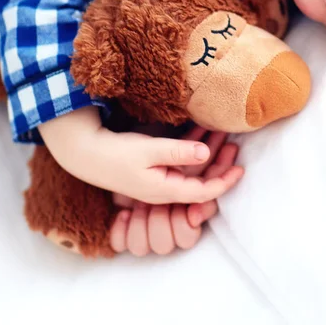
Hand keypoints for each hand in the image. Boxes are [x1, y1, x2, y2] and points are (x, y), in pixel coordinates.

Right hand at [109, 126, 238, 255]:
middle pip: (199, 181)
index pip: (203, 192)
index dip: (224, 182)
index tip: (240, 169)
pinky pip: (179, 164)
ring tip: (220, 134)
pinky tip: (199, 132)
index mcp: (165, 190)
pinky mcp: (152, 172)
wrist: (84, 154)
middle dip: (219, 164)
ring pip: (190, 171)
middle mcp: (164, 190)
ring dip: (206, 153)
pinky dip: (191, 149)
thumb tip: (206, 154)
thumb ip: (179, 152)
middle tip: (234, 146)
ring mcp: (157, 181)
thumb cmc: (115, 153)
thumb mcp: (149, 150)